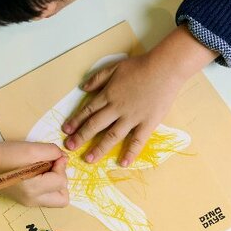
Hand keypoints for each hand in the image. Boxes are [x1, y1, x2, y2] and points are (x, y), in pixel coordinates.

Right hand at [0, 123, 69, 206]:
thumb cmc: (5, 154)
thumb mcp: (32, 149)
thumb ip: (53, 152)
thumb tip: (63, 158)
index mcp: (33, 189)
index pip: (61, 181)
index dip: (61, 166)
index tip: (54, 157)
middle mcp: (32, 200)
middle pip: (63, 198)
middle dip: (61, 180)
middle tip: (51, 166)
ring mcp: (28, 202)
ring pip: (55, 199)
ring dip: (55, 184)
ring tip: (44, 169)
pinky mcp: (25, 200)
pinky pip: (46, 196)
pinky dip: (48, 186)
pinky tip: (38, 173)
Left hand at [61, 25, 217, 165]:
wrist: (164, 69)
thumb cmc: (141, 66)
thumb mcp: (115, 67)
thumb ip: (98, 78)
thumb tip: (83, 88)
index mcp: (108, 94)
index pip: (88, 110)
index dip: (76, 120)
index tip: (66, 131)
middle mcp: (117, 108)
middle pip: (95, 125)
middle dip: (81, 137)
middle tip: (70, 147)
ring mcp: (132, 118)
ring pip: (112, 136)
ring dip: (99, 148)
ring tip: (89, 159)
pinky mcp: (147, 123)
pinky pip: (137, 141)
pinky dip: (130, 152)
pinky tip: (123, 163)